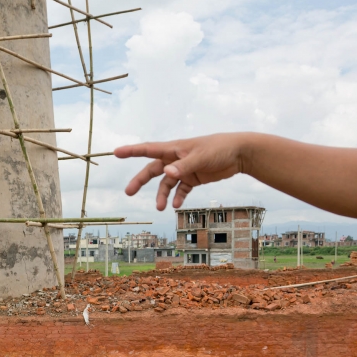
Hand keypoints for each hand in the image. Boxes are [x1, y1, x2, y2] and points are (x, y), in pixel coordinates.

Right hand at [113, 133, 247, 209]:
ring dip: (162, 195)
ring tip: (161, 208)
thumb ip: (184, 166)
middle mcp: (176, 158)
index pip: (148, 149)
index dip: (132, 151)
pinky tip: (176, 206)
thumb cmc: (220, 148)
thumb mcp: (201, 157)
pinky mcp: (194, 178)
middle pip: (153, 170)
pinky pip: (181, 190)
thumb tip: (167, 173)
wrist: (240, 153)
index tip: (116, 152)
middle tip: (128, 192)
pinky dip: (177, 198)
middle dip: (140, 181)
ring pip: (167, 183)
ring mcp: (184, 169)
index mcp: (174, 149)